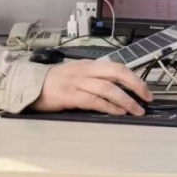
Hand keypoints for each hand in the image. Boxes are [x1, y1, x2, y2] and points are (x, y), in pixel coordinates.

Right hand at [31, 60, 152, 115]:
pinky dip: (109, 107)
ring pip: (107, 88)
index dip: (134, 78)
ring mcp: (77, 82)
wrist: (29, 86)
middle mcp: (84, 70)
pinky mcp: (69, 95)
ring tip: (136, 110)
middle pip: (116, 73)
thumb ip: (94, 79)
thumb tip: (118, 91)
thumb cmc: (54, 83)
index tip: (145, 90)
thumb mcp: (76, 74)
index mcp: (88, 65)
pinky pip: (94, 100)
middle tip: (147, 98)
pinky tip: (118, 112)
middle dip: (135, 85)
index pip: (116, 67)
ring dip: (125, 100)